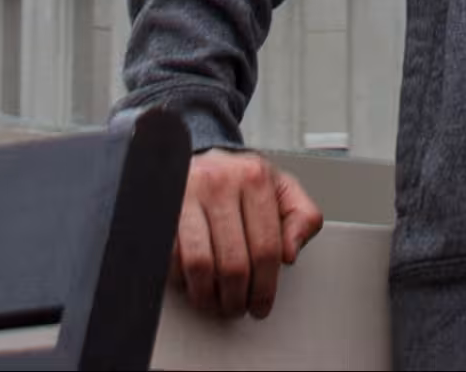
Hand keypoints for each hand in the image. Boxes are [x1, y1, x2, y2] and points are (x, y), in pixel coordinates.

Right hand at [171, 147, 324, 320]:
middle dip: (238, 298)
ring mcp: (188, 194)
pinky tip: (195, 283)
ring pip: (200, 265)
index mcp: (254, 177)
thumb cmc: (244, 181)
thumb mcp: (282, 189)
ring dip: (209, 296)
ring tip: (217, 303)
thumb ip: (302, 217)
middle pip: (233, 262)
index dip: (265, 286)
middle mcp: (220, 182)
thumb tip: (291, 252)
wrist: (205, 158)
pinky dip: (183, 281)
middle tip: (239, 308)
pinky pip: (172, 259)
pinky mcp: (163, 209)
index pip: (266, 247)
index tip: (262, 304)